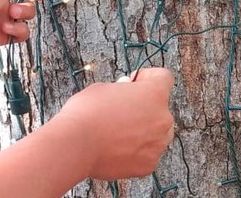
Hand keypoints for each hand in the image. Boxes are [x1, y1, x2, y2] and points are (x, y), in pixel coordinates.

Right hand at [56, 68, 173, 179]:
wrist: (76, 144)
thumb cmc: (86, 114)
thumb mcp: (104, 88)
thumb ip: (123, 90)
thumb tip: (126, 98)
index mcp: (154, 94)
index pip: (164, 77)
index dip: (147, 77)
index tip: (134, 83)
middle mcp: (162, 118)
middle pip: (160, 108)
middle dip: (144, 108)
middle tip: (121, 111)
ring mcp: (157, 144)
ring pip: (156, 133)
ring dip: (142, 130)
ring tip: (116, 132)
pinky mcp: (148, 164)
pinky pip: (146, 153)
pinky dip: (135, 151)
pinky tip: (115, 147)